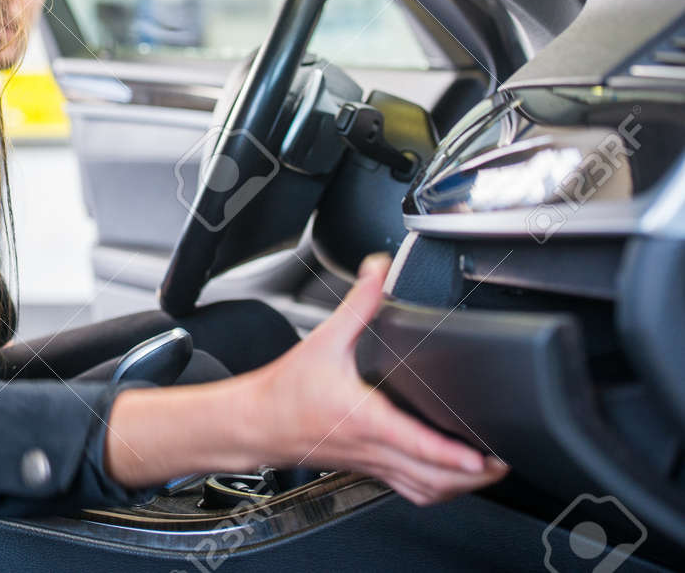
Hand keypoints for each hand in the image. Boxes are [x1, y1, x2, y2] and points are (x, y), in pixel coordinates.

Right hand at [239, 253, 508, 504]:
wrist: (257, 422)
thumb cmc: (287, 390)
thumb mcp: (324, 340)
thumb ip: (358, 304)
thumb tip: (378, 269)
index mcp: (366, 419)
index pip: (417, 445)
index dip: (453, 455)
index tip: (483, 456)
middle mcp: (373, 449)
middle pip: (434, 479)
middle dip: (475, 476)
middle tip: (505, 459)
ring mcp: (373, 464)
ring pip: (427, 491)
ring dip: (462, 488)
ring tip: (489, 471)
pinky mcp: (369, 469)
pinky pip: (412, 491)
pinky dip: (438, 490)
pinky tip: (450, 478)